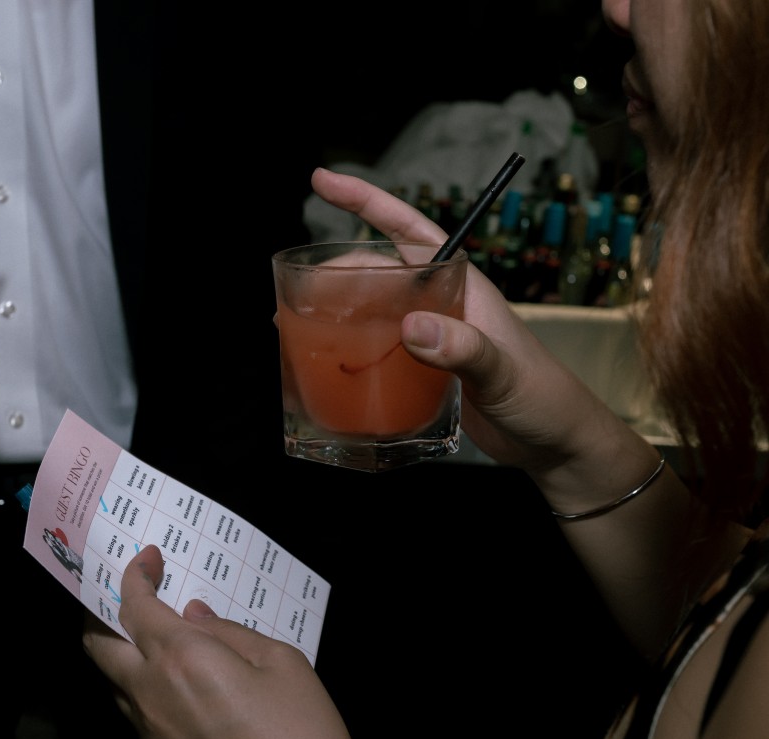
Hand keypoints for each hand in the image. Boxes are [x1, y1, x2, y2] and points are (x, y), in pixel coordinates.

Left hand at [82, 544, 359, 738]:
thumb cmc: (303, 735)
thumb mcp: (281, 662)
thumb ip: (230, 632)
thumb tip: (195, 615)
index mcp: (182, 658)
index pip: (134, 605)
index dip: (135, 574)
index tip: (149, 558)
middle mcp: (152, 695)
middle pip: (98, 646)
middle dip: (102, 612)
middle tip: (127, 595)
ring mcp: (150, 735)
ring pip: (113, 682)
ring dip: (123, 652)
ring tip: (152, 637)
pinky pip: (137, 715)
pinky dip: (144, 688)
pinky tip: (177, 685)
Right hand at [310, 167, 648, 481]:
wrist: (556, 446)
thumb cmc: (543, 399)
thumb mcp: (504, 372)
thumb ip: (464, 349)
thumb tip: (411, 327)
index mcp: (462, 285)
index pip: (409, 229)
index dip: (367, 203)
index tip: (323, 181)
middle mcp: (442, 304)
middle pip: (378, 272)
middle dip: (335, 272)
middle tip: (293, 291)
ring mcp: (432, 338)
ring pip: (373, 311)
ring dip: (337, 314)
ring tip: (296, 327)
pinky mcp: (425, 372)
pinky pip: (379, 350)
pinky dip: (353, 352)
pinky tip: (330, 366)